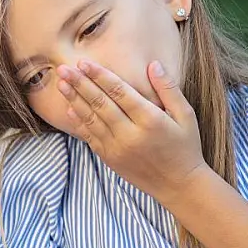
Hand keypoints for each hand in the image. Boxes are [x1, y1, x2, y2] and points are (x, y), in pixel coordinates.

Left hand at [55, 59, 207, 199]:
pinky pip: (90, 137)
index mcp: (150, 120)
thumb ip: (168, 89)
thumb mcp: (186, 116)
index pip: (120, 92)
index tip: (85, 62)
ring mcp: (117, 148)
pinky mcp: (109, 158)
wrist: (178, 185)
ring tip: (61, 84)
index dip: (100, 76)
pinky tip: (69, 108)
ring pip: (91, 119)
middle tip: (63, 68)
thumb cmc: (185, 147)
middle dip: (80, 84)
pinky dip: (79, 122)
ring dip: (74, 100)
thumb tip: (153, 64)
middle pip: (100, 104)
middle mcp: (130, 135)